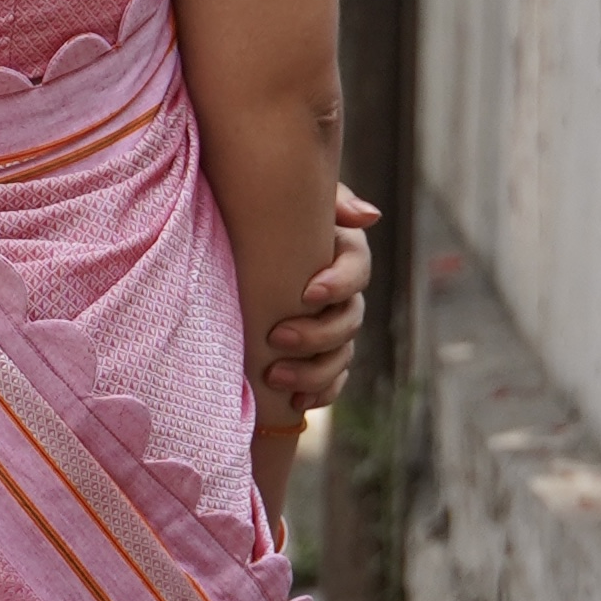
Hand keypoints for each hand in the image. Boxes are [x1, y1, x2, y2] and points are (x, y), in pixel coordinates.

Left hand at [262, 184, 377, 413]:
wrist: (231, 250)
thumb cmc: (258, 214)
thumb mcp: (283, 199)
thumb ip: (328, 199)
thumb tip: (369, 217)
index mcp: (340, 254)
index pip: (358, 270)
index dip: (339, 284)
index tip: (307, 293)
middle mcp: (341, 294)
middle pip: (349, 320)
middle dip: (317, 334)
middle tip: (277, 338)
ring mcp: (331, 328)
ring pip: (341, 356)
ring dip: (314, 371)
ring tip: (275, 377)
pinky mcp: (316, 357)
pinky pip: (332, 382)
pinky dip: (319, 394)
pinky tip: (295, 402)